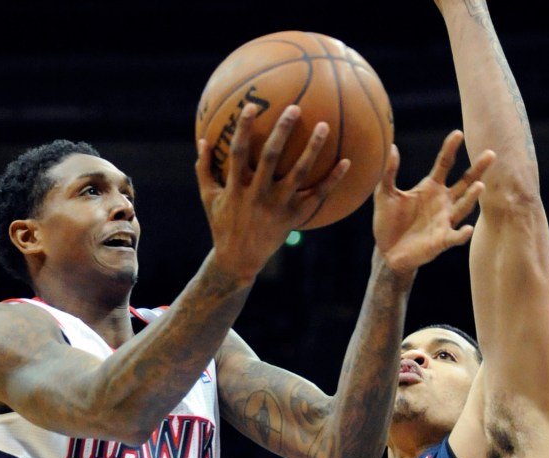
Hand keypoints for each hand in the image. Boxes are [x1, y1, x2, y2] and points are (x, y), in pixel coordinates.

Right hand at [196, 103, 349, 285]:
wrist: (238, 260)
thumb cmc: (222, 225)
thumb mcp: (208, 199)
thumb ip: (204, 169)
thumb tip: (202, 140)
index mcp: (236, 188)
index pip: (238, 152)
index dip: (243, 129)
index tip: (251, 106)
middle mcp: (257, 195)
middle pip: (270, 158)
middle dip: (281, 132)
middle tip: (294, 108)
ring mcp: (276, 207)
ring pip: (297, 174)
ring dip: (311, 150)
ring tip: (324, 126)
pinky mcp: (292, 218)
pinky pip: (316, 197)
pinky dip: (332, 180)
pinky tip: (347, 162)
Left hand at [373, 130, 494, 275]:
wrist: (387, 253)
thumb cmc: (388, 223)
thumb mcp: (384, 195)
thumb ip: (388, 173)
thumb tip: (391, 148)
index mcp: (431, 187)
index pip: (445, 163)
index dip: (451, 149)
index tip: (458, 134)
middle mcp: (443, 202)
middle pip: (465, 182)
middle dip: (478, 169)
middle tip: (490, 154)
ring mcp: (444, 221)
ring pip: (463, 207)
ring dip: (471, 198)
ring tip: (479, 186)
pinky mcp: (441, 241)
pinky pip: (454, 237)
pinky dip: (461, 234)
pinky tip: (467, 229)